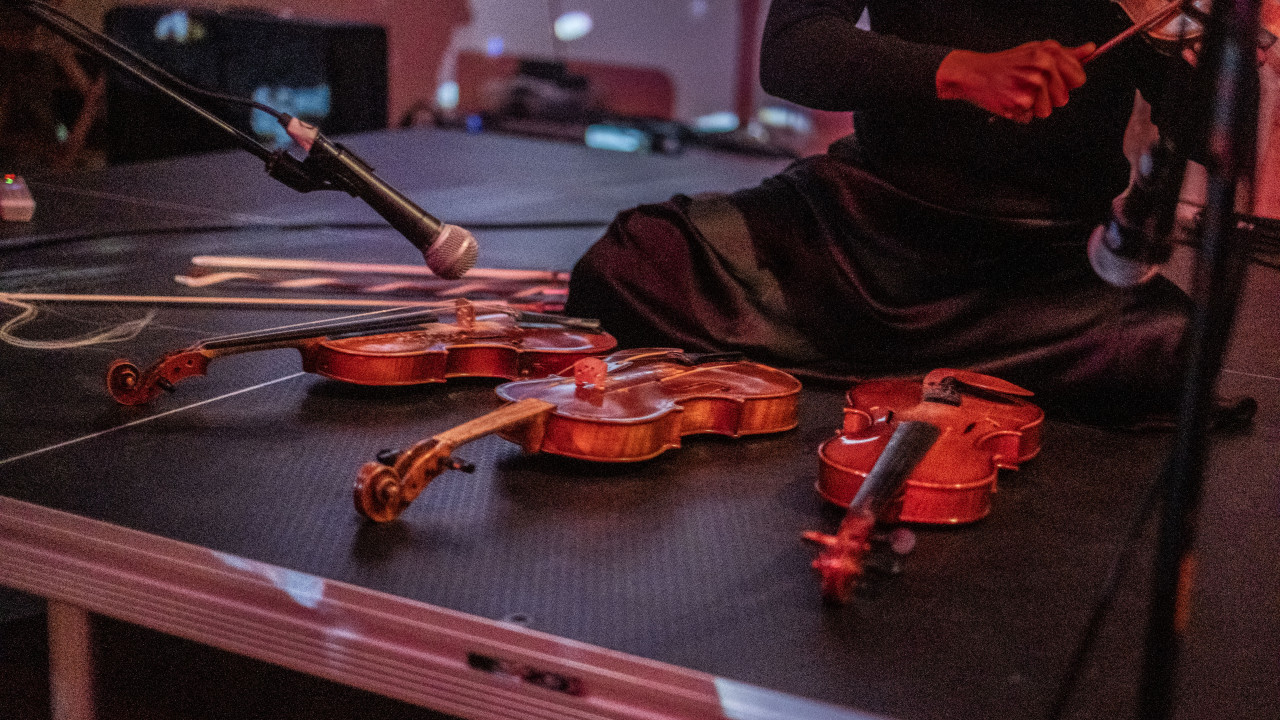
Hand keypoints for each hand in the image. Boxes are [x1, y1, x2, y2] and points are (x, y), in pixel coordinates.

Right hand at [936, 40, 1094, 122]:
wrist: (973, 73)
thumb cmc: (1006, 63)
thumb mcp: (1036, 51)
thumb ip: (1065, 53)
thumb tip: (1091, 50)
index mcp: (1049, 54)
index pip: (1078, 78)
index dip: (1067, 83)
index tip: (1053, 81)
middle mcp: (1042, 69)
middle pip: (1063, 98)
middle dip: (1048, 98)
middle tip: (1028, 88)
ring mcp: (1031, 87)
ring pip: (1046, 111)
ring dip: (1033, 108)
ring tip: (1017, 94)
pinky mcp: (1019, 104)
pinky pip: (1029, 117)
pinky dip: (1019, 113)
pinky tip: (1008, 100)